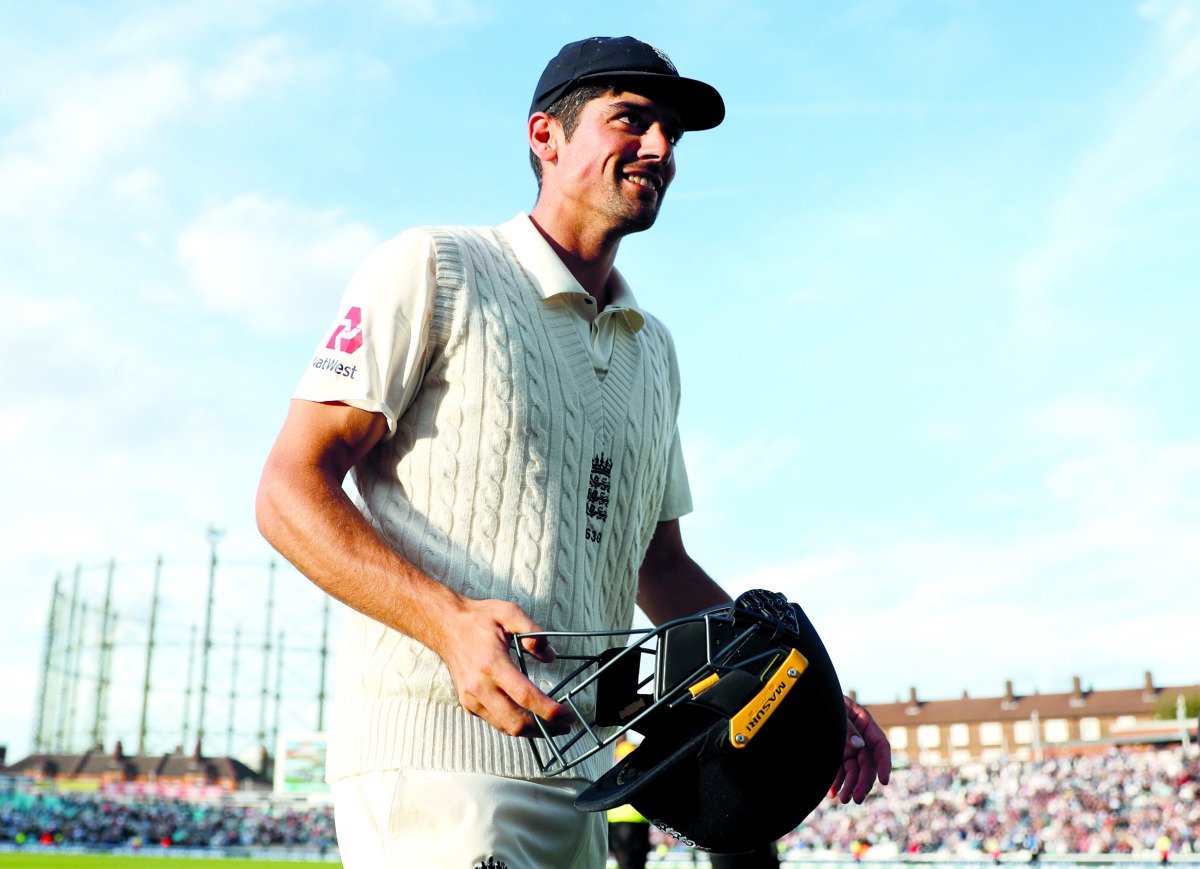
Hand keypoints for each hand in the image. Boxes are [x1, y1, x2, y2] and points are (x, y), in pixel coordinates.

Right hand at [429, 596, 576, 738]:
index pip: (524, 695)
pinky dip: (514, 723)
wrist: (446, 626)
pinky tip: (528, 716)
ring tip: (552, 725)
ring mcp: (471, 698)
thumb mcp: (509, 613)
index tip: (566, 715)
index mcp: (492, 663)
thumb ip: (533, 631)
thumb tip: (550, 656)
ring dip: (531, 730)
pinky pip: (495, 722)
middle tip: (564, 725)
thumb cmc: (478, 619)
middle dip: (544, 728)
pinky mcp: (468, 704)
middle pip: (515, 721)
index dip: (548, 709)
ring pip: (505, 727)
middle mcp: (479, 685)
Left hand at [829, 695, 890, 803]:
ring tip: (843, 799)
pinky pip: (840, 769)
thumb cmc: (819, 699)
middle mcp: (857, 735)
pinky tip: (832, 792)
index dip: (884, 763)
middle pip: (867, 762)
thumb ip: (846, 727)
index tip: (884, 781)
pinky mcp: (834, 752)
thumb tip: (859, 746)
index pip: (880, 744)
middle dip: (864, 782)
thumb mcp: (833, 710)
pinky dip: (837, 781)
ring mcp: (846, 744)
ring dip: (850, 785)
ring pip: (854, 769)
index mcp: (862, 721)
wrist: (797, 697)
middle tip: (857, 799)